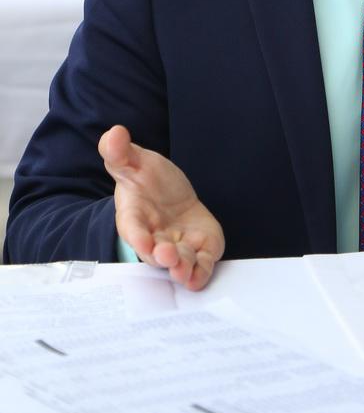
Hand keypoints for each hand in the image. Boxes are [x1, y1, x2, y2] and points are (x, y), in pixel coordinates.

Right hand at [99, 125, 224, 290]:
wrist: (171, 195)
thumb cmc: (147, 181)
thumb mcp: (136, 161)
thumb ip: (122, 152)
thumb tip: (114, 134)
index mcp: (134, 217)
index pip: (133, 228)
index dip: (137, 236)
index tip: (143, 242)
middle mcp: (154, 237)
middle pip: (155, 252)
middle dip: (161, 256)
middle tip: (167, 256)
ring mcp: (177, 246)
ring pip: (178, 262)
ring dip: (180, 267)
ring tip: (183, 269)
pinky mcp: (199, 249)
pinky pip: (200, 266)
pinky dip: (200, 273)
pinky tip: (199, 278)